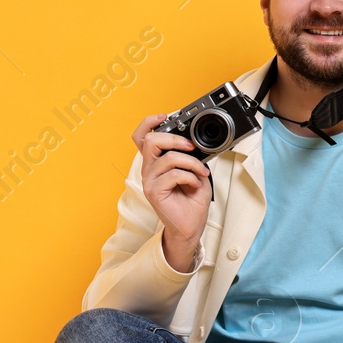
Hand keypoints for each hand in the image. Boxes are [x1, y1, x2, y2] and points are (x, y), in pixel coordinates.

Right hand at [134, 114, 211, 269]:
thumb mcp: (194, 171)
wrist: (191, 226)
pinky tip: (195, 184)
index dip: (149, 123)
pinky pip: (174, 174)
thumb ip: (190, 156)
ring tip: (201, 171)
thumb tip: (194, 143)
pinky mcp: (154, 192)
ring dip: (191, 162)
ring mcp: (150, 181)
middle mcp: (149, 170)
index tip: (165, 116)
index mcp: (156, 162)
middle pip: (150, 141)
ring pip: (167, 158)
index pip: (141, 137)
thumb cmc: (191, 200)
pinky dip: (190, 176)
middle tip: (191, 147)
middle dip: (175, 138)